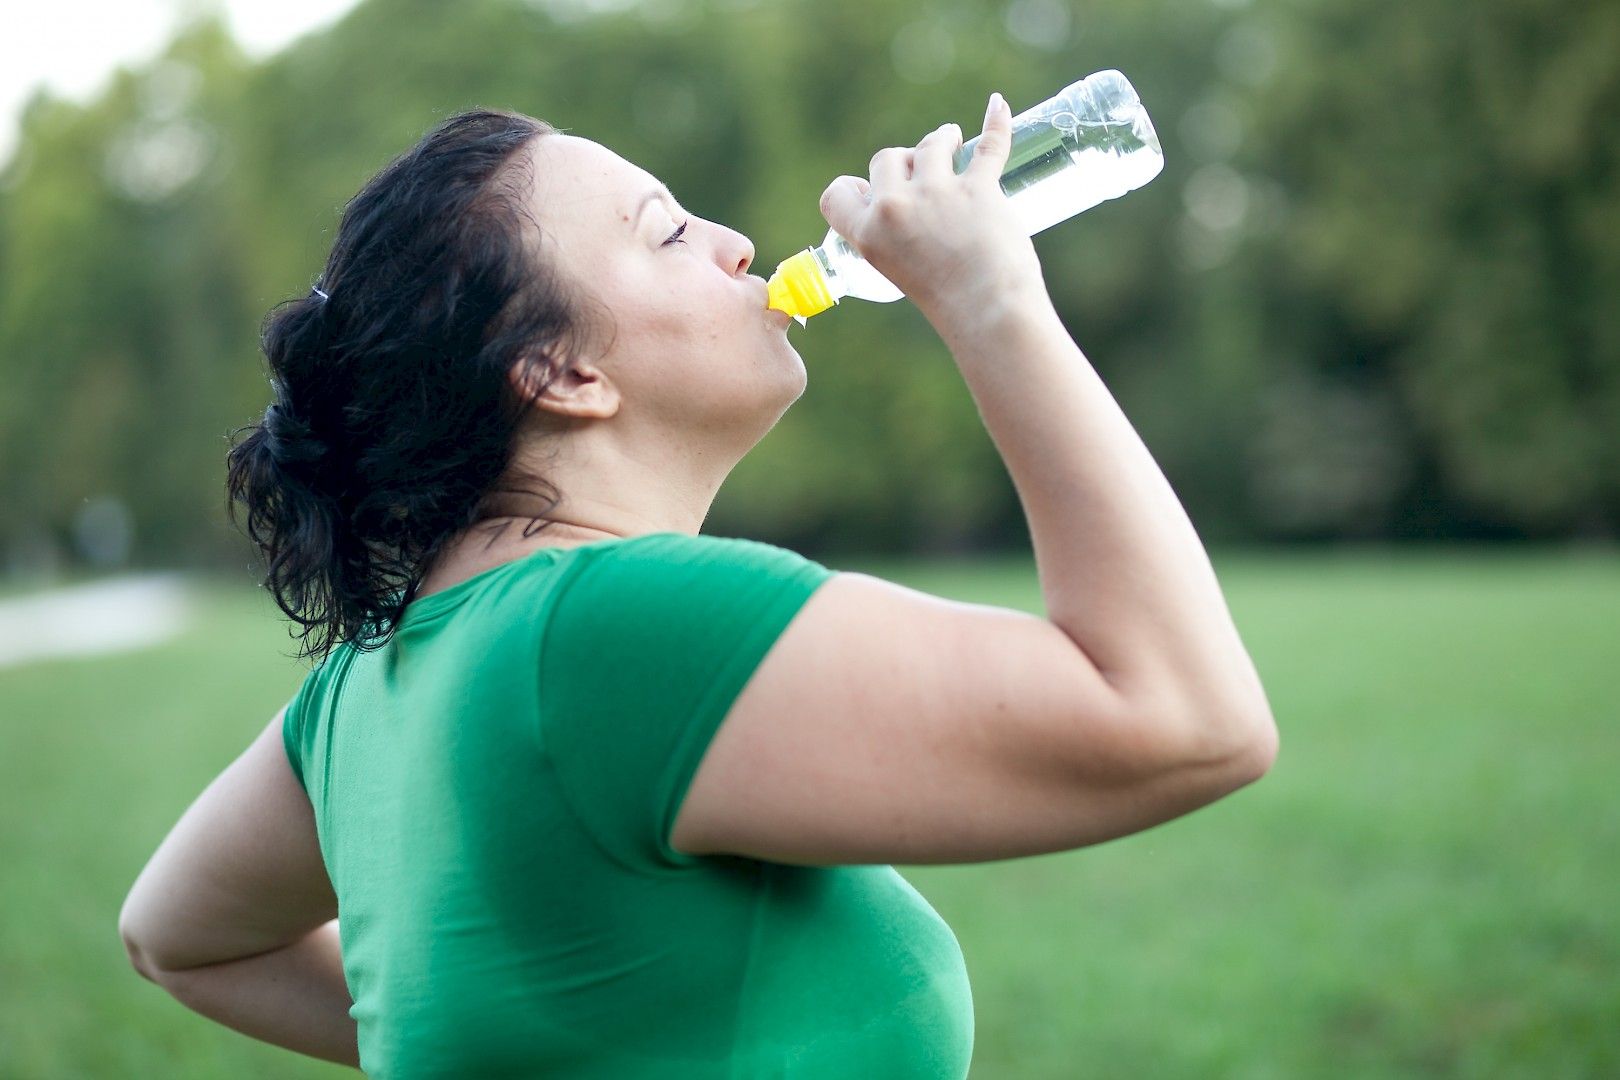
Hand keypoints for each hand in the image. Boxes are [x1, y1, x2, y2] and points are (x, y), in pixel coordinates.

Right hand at [819, 92, 1046, 325]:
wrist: (989, 314)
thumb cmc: (949, 302)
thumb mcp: (898, 271)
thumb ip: (895, 237)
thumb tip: (915, 204)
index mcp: (868, 235)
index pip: (837, 194)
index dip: (854, 186)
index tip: (872, 188)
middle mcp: (896, 208)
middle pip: (886, 158)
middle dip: (904, 161)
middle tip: (923, 173)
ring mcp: (938, 194)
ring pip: (932, 143)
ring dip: (942, 138)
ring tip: (955, 141)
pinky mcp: (979, 188)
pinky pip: (989, 143)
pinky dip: (996, 121)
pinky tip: (997, 106)